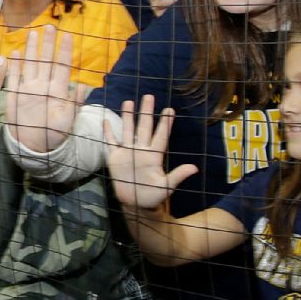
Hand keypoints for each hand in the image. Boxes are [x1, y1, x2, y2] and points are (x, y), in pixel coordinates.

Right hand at [5, 26, 86, 152]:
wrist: (34, 147)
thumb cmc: (54, 135)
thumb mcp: (68, 121)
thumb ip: (75, 104)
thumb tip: (84, 87)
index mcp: (57, 91)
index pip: (62, 66)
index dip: (64, 51)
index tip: (67, 35)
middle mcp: (43, 86)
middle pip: (46, 61)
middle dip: (48, 44)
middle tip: (49, 26)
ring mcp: (28, 89)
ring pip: (31, 65)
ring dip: (32, 50)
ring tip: (32, 33)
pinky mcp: (15, 95)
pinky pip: (14, 78)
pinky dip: (14, 66)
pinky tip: (15, 53)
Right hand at [103, 95, 198, 210]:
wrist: (134, 203)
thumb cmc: (152, 195)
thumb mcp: (166, 187)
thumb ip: (178, 176)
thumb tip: (195, 168)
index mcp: (154, 156)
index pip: (160, 136)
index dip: (165, 123)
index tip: (170, 110)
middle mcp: (141, 150)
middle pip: (144, 127)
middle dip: (146, 112)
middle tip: (149, 96)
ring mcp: (127, 152)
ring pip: (128, 130)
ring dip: (128, 116)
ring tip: (129, 102)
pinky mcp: (115, 158)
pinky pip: (111, 142)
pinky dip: (108, 132)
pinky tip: (105, 121)